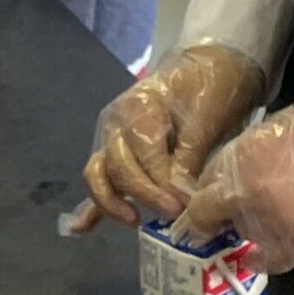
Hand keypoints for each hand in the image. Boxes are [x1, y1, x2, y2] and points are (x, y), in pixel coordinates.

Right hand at [81, 45, 267, 228]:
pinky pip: (100, 179)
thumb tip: (180, 197)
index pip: (142, 156)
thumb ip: (189, 157)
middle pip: (117, 167)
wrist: (208, 66)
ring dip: (112, 202)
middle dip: (143, 194)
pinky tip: (82, 228)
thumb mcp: (206, 117)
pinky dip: (92, 205)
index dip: (161, 185)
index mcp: (138, 107)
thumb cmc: (210, 87)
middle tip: (173, 214)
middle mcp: (116, 122)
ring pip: (99, 175)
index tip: (182, 206)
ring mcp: (111, 137)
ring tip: (134, 220)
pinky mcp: (115, 152)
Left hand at [178, 90, 293, 273]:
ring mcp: (282, 228)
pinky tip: (258, 258)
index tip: (194, 221)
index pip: (203, 209)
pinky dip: (266, 259)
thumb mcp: (262, 136)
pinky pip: (278, 258)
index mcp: (242, 173)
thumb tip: (210, 188)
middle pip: (227, 223)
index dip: (195, 217)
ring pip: (251, 239)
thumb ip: (231, 165)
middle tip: (237, 205)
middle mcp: (257, 205)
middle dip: (228, 215)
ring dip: (251, 230)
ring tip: (266, 214)